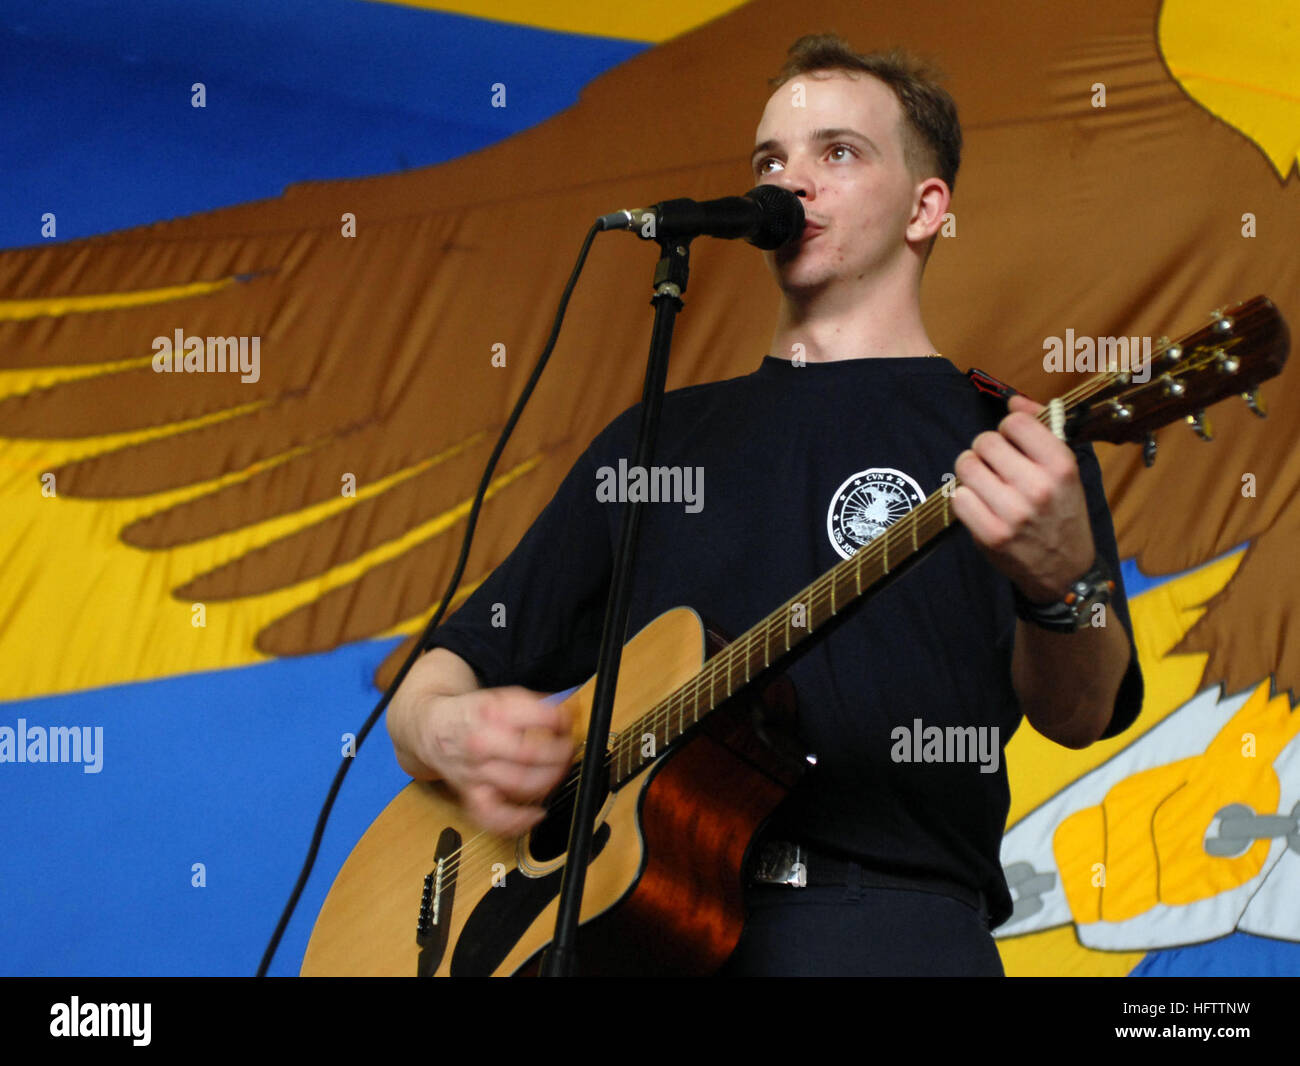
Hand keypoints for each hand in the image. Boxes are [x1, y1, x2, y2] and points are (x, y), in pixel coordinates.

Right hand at [417, 687, 574, 835]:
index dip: (562, 722)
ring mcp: (476, 772)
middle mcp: (482, 743)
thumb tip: (567, 716)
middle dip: (560, 753)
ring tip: (556, 772)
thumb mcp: (501, 696)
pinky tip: (536, 813)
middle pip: (531, 754)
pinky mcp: (471, 794)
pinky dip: (518, 821)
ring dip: (549, 781)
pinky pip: (494, 816)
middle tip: (567, 749)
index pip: (539, 718)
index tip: (568, 723)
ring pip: (521, 784)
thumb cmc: (471, 714)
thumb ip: (535, 705)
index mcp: (492, 712)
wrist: (431, 730)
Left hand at [950, 394, 1094, 601]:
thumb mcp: (1065, 471)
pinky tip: (979, 505)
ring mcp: (1013, 513)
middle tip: (994, 466)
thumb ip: (1041, 431)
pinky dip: (964, 499)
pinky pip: (958, 497)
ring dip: (971, 471)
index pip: (1015, 423)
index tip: (1011, 444)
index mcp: (1061, 466)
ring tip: (985, 483)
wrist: (1065, 570)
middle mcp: (1038, 487)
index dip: (1007, 430)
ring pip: (966, 466)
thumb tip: (1013, 400)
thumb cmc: (1062, 513)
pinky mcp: (990, 535)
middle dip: (985, 450)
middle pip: (984, 442)